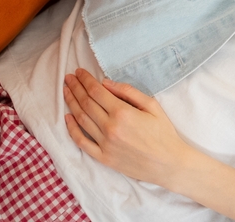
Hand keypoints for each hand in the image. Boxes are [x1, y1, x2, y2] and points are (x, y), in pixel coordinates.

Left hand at [63, 68, 188, 187]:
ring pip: (81, 120)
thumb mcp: (152, 105)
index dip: (85, 80)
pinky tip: (68, 118)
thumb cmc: (163, 132)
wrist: (168, 163)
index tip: (79, 71)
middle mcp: (110, 128)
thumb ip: (128, 92)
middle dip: (76, 88)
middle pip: (86, 103)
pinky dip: (72, 129)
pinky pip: (82, 143)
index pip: (96, 92)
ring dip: (71, 103)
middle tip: (68, 78)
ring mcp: (105, 144)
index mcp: (123, 113)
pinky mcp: (103, 158)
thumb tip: (106, 82)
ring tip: (66, 92)